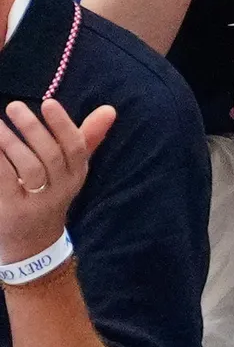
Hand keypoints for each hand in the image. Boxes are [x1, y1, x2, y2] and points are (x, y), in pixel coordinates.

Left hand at [0, 100, 112, 263]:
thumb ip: (86, 138)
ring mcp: (35, 204)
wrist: (31, 244)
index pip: (75, 148)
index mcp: (75, 176)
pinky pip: (4, 181)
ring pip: (29, 170)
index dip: (64, 125)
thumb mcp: (69, 170)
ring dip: (11, 144)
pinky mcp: (11, 212)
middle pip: (50, 157)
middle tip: (14, 106)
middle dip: (33, 129)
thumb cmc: (48, 194)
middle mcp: (60, 191)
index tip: (48, 103)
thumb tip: (109, 109)